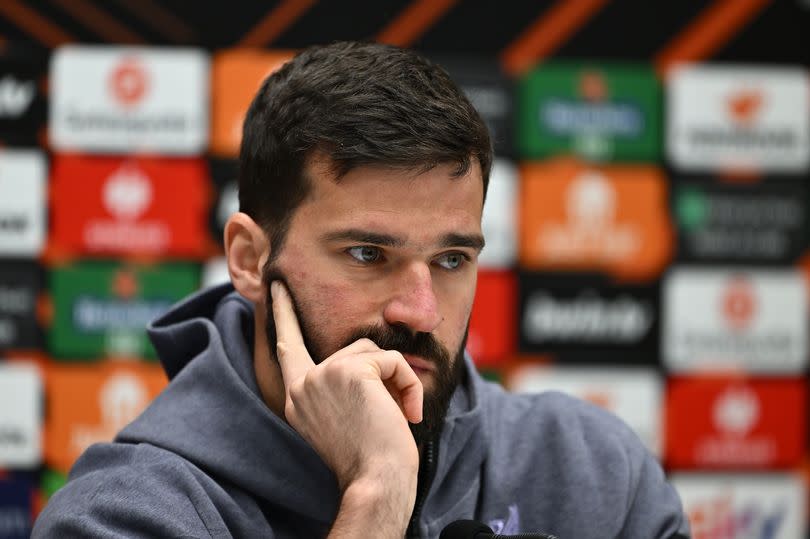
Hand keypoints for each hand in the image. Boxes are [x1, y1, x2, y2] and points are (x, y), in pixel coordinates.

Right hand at [270, 281, 422, 532]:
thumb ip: (340, 385)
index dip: (284, 314)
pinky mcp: (350, 371)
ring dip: (396, 383)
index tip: (277, 286)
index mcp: (297, 398)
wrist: (377, 481)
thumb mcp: (343, 417)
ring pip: (375, 354)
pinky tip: (406, 414)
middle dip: (384, 375)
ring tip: (396, 418)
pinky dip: (408, 385)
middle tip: (400, 412)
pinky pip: (392, 361)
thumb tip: (369, 358)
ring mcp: (323, 375)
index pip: (287, 348)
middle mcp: (304, 385)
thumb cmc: (369, 458)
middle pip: (355, 352)